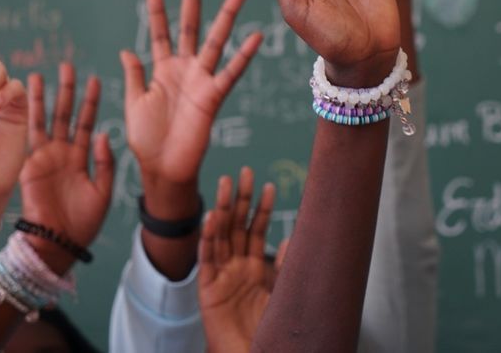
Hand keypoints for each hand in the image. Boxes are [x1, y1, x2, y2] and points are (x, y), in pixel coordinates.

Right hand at [19, 63, 113, 273]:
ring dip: (44, 97)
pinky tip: (26, 98)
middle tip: (68, 65)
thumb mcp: (103, 190)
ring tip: (41, 74)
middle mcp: (63, 153)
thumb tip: (104, 133)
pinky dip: (28, 117)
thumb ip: (104, 162)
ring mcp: (45, 157)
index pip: (87, 122)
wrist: (59, 242)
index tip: (95, 79)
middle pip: (65, 114)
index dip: (91, 102)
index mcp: (82, 158)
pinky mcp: (31, 164)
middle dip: (67, 91)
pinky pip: (30, 137)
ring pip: (45, 120)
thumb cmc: (84, 222)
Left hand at [120, 0, 262, 187]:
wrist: (163, 169)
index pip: (159, 32)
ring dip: (226, 16)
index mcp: (161, 69)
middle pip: (190, 26)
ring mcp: (200, 80)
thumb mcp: (133, 104)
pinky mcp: (213, 96)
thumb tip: (125, 51)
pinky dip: (244, 55)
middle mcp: (183, 68)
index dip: (157, 10)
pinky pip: (230, 72)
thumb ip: (133, 77)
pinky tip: (256, 36)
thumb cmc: (145, 140)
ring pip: (215, 41)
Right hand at [199, 167, 276, 352]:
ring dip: (222, 208)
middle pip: (237, 226)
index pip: (257, 229)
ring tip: (226, 183)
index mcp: (255, 267)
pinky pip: (206, 260)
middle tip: (245, 171)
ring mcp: (221, 276)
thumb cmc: (267, 329)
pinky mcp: (208, 291)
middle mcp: (236, 267)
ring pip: (219, 236)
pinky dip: (207, 238)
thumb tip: (294, 235)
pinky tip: (211, 217)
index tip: (268, 185)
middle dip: (240, 198)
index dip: (262, 208)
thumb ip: (285, 265)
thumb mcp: (282, 292)